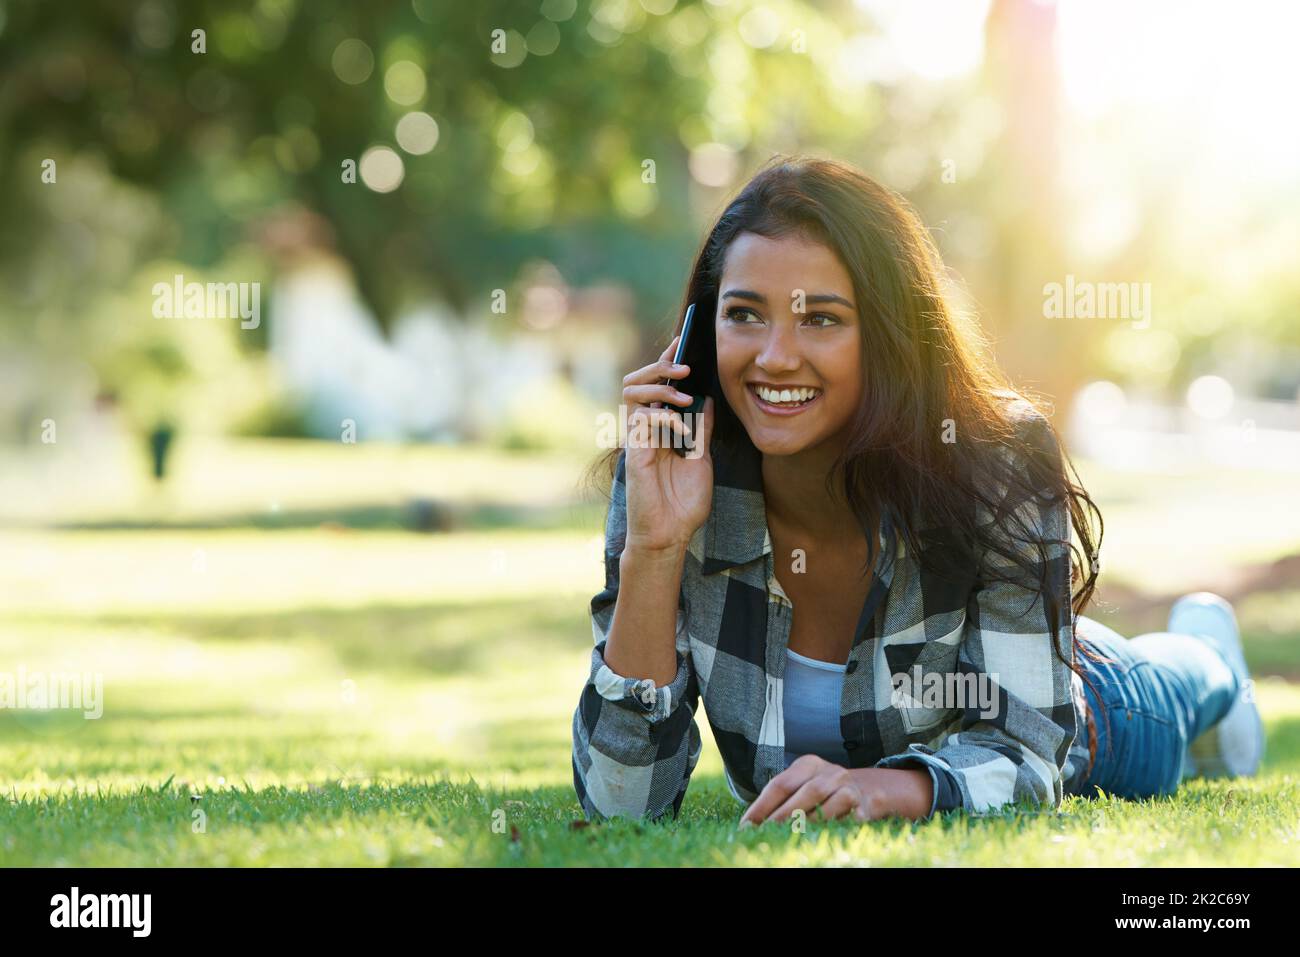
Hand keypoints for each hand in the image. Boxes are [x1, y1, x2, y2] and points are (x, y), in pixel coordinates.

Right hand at [620, 333, 714, 553]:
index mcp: (660, 428)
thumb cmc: (683, 503)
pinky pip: (642, 418)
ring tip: (684, 394)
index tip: (685, 342)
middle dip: (659, 365)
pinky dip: (664, 417)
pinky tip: (681, 428)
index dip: (668, 362)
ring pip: (633, 392)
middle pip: (637, 380)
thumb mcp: (701, 459)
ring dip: (660, 386)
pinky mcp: (635, 450)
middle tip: (683, 366)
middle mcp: (645, 428)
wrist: (670, 535)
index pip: (659, 385)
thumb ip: (702, 430)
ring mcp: (638, 438)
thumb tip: (709, 399)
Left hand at [738, 756, 887, 826]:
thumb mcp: (801, 786)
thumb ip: (780, 799)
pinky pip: (845, 819)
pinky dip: (830, 827)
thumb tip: (750, 825)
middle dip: (782, 816)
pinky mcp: (862, 806)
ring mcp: (848, 787)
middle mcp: (830, 771)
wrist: (864, 791)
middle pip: (803, 793)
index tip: (746, 826)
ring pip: (826, 806)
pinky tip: (817, 836)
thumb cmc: (820, 791)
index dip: (762, 806)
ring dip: (806, 823)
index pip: (780, 784)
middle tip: (765, 833)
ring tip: (788, 836)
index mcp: (808, 764)